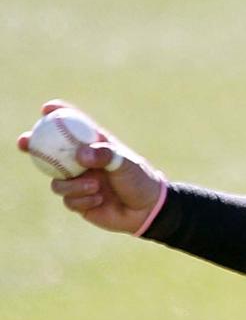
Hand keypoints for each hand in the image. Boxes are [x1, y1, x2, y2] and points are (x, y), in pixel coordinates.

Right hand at [17, 100, 166, 234]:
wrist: (147, 211)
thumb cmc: (140, 180)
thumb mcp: (126, 164)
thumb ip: (105, 156)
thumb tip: (80, 154)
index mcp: (95, 147)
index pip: (74, 127)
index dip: (59, 115)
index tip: (47, 109)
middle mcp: (83, 163)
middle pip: (51, 153)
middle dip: (34, 146)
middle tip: (25, 142)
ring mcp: (79, 182)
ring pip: (57, 182)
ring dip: (73, 185)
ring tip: (96, 186)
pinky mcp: (79, 201)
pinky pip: (68, 200)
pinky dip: (82, 200)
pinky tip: (99, 199)